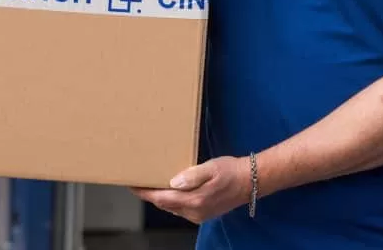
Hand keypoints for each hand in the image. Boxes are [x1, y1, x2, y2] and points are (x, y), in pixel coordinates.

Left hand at [132, 156, 251, 224]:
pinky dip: (173, 200)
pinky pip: (181, 208)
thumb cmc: (231, 171)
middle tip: (140, 181)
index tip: (132, 185)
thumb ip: (192, 176)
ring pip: (172, 207)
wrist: (251, 181)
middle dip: (151, 194)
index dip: (145, 193)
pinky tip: (172, 189)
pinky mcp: (203, 214)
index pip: (162, 199)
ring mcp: (199, 215)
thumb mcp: (211, 168)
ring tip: (153, 184)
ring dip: (162, 197)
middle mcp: (194, 212)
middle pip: (165, 205)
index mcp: (194, 200)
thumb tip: (172, 182)